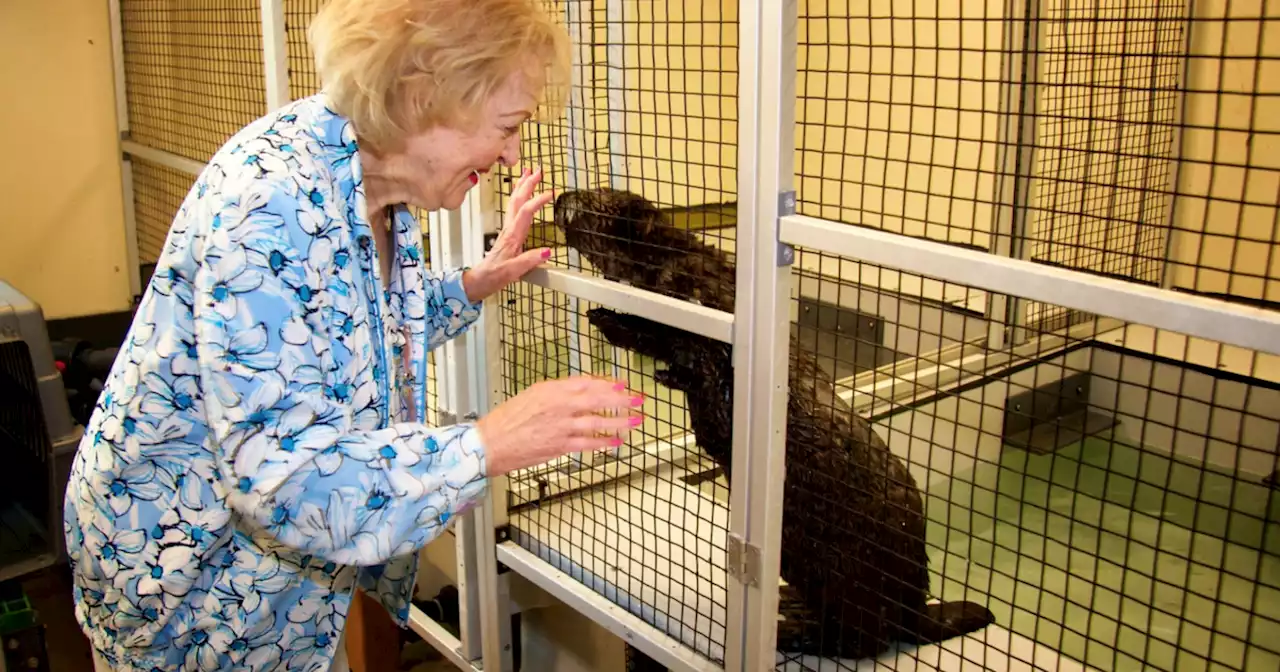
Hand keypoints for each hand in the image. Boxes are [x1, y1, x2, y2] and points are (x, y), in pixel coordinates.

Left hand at [461, 166, 553, 302]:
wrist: (478, 281)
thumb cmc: (492, 276)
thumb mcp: (511, 272)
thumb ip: (528, 261)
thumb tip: (546, 251)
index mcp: (512, 236)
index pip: (526, 212)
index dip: (538, 201)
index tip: (551, 193)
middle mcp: (509, 230)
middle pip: (518, 200)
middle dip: (528, 183)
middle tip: (538, 170)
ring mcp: (508, 230)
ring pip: (514, 202)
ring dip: (522, 186)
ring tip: (529, 173)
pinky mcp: (508, 234)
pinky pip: (514, 209)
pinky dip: (519, 198)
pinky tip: (523, 196)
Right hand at [476, 376, 644, 474]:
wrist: (492, 443)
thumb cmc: (507, 420)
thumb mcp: (531, 395)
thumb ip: (556, 393)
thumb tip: (577, 391)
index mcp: (552, 390)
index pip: (587, 383)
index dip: (608, 384)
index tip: (622, 385)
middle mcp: (559, 406)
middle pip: (597, 399)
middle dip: (621, 399)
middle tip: (638, 399)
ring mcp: (561, 426)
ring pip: (597, 421)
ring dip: (619, 421)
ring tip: (635, 420)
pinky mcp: (560, 445)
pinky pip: (588, 443)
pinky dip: (604, 442)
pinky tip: (616, 442)